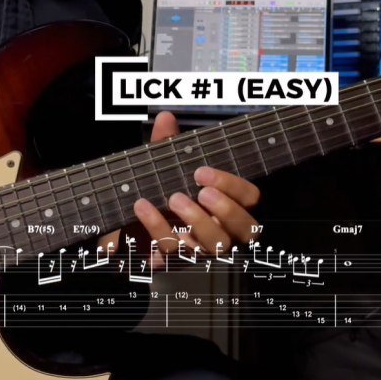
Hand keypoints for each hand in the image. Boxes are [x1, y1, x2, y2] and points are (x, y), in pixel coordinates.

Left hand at [97, 112, 259, 268]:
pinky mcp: (177, 261)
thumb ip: (170, 146)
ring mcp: (203, 249)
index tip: (202, 172)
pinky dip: (157, 226)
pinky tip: (143, 206)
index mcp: (229, 206)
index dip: (232, 186)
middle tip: (201, 192)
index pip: (250, 198)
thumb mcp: (166, 169)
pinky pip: (173, 250)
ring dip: (197, 221)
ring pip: (215, 245)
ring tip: (174, 198)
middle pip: (245, 227)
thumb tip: (165, 118)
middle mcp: (224, 230)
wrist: (130, 226)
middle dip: (225, 209)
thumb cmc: (160, 195)